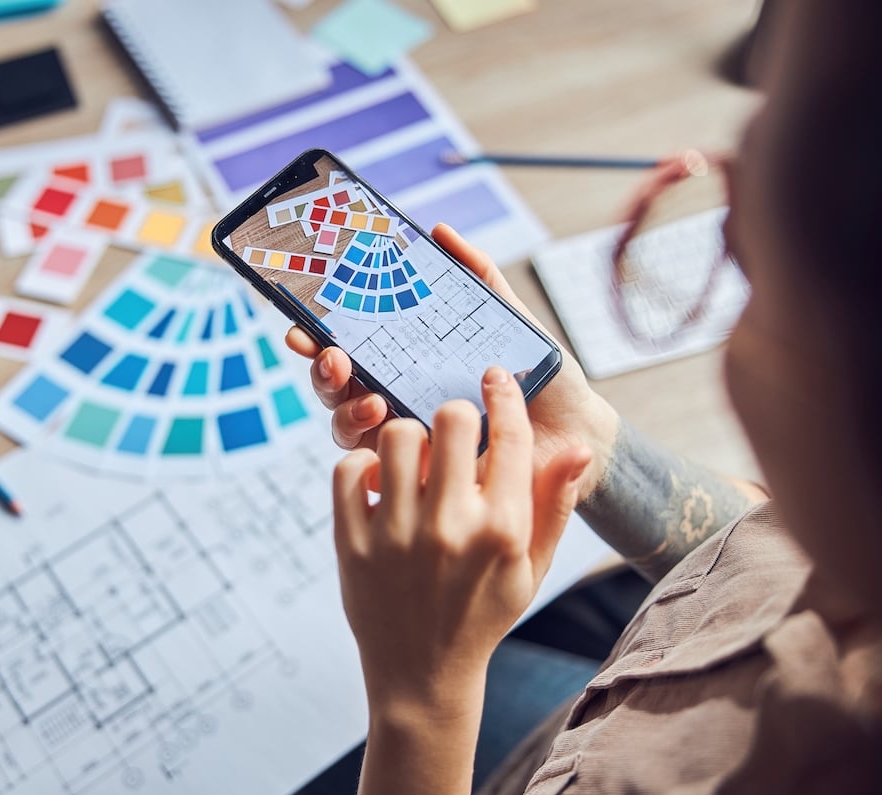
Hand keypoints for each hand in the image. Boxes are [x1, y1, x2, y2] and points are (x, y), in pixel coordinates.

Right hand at [287, 223, 618, 503]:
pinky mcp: (421, 475)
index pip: (352, 348)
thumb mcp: (508, 320)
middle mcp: (397, 398)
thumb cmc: (540, 379)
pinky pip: (381, 470)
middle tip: (333, 357)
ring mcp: (405, 438)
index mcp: (408, 362)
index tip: (306, 324)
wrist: (575, 434)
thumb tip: (440, 231)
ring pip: (347, 427)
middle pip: (337, 387)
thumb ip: (477, 276)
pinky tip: (394, 435)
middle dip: (323, 371)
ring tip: (375, 400)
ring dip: (347, 410)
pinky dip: (377, 452)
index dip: (320, 337)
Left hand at [332, 366, 591, 718]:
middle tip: (451, 432)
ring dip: (406, 437)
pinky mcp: (352, 543)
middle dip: (454, 415)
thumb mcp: (531, 567)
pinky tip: (378, 481)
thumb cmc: (484, 612)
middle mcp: (450, 528)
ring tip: (413, 460)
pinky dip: (360, 463)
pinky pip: (347, 468)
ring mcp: (396, 535)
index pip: (510, 436)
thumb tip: (578, 446)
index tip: (495, 376)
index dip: (504, 394)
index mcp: (502, 530)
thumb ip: (553, 504)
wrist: (424, 674)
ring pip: (395, 435)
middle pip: (449, 419)